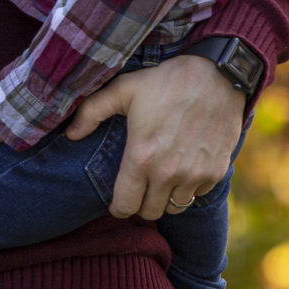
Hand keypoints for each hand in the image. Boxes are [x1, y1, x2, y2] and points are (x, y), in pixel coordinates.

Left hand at [61, 51, 243, 219]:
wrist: (218, 76)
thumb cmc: (166, 82)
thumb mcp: (123, 89)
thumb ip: (91, 112)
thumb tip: (70, 135)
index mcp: (141, 158)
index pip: (125, 206)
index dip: (118, 207)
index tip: (120, 199)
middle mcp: (168, 172)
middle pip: (150, 212)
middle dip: (142, 204)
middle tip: (141, 187)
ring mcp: (194, 174)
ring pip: (175, 207)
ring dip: (166, 197)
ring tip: (162, 179)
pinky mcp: (216, 171)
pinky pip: (198, 194)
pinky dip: (190, 188)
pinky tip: (185, 168)